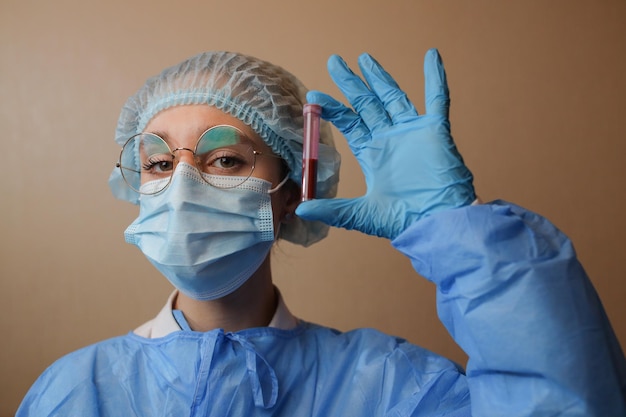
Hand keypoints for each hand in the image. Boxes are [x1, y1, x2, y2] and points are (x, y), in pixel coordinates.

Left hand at [295, 49, 474, 239]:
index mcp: (373, 154)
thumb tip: (302, 210)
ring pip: (394, 97)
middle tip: (335, 62)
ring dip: (381, 77)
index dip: (334, 108)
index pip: (350, 123)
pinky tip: (432, 57)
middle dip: (351, 83)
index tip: (315, 97)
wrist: (437, 224)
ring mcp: (413, 133)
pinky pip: (437, 100)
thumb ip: (333, 209)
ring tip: (365, 59)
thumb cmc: (403, 221)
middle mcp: (390, 139)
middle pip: (368, 104)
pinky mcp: (436, 131)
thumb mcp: (361, 214)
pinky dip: (436, 78)